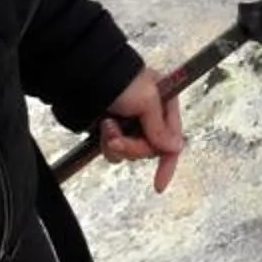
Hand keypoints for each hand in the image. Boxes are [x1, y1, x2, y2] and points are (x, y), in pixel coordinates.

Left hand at [96, 66, 184, 192]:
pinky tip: (103, 126)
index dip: (167, 163)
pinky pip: (114, 150)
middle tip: (118, 137)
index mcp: (165, 104)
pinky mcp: (113, 130)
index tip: (159, 184)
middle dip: (132, 147)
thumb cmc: (121, 81)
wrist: (87, 77)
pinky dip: (107, 142)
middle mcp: (150, 116)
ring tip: (107, 126)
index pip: (172, 140)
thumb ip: (160, 128)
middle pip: (148, 149)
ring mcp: (130, 124)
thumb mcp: (147, 100)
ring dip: (117, 144)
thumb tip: (175, 147)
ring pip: (129, 152)